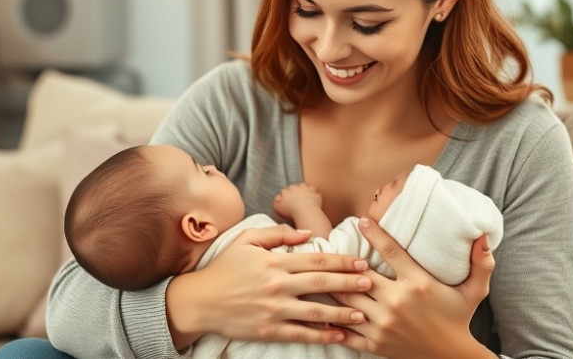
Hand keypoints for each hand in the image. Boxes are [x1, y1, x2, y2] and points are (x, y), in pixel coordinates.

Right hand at [166, 223, 371, 349]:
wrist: (200, 301)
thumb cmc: (224, 268)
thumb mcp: (246, 241)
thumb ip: (277, 234)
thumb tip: (307, 234)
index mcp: (275, 261)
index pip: (316, 258)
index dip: (342, 259)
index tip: (362, 260)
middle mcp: (278, 284)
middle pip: (322, 282)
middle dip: (350, 283)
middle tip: (372, 283)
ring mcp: (274, 309)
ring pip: (316, 311)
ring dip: (343, 312)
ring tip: (364, 314)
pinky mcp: (269, 329)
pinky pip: (301, 333)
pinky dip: (322, 336)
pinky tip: (339, 337)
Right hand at [273, 183, 321, 218]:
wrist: (305, 212)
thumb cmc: (291, 211)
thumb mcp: (278, 208)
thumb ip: (275, 202)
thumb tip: (278, 197)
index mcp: (286, 191)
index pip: (284, 191)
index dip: (285, 197)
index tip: (288, 202)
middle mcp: (295, 187)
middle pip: (293, 187)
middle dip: (294, 192)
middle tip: (296, 200)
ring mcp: (305, 188)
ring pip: (303, 186)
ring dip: (303, 190)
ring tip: (304, 198)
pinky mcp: (314, 191)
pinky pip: (313, 189)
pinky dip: (313, 192)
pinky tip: (312, 197)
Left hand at [332, 218, 496, 358]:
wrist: (451, 357)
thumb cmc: (459, 318)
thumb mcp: (475, 291)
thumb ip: (482, 263)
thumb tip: (484, 235)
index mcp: (418, 284)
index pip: (391, 251)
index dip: (375, 233)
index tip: (362, 221)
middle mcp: (397, 302)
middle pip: (359, 276)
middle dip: (343, 262)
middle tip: (330, 249)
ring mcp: (383, 324)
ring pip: (347, 299)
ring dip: (334, 287)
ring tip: (321, 274)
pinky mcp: (374, 344)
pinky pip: (345, 330)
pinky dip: (332, 319)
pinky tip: (323, 307)